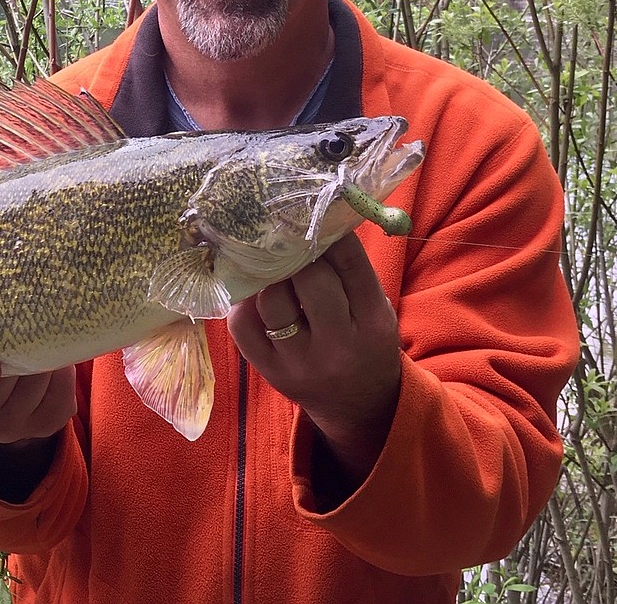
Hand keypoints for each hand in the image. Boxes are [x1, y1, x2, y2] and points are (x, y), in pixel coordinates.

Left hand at [227, 233, 401, 484]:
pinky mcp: (270, 372)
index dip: (327, 231)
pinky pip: (243, 326)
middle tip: (286, 239)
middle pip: (310, 280)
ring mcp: (301, 362)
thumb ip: (350, 268)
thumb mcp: (374, 306)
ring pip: (271, 300)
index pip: (350, 263)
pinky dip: (244, 301)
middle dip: (296, 253)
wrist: (359, 404)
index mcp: (373, 320)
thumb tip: (315, 211)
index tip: (311, 212)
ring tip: (269, 265)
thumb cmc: (363, 338)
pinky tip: (254, 293)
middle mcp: (339, 345)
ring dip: (267, 275)